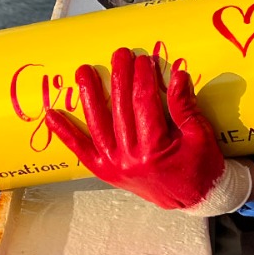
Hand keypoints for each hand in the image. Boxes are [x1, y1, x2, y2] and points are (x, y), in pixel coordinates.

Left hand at [45, 48, 250, 214]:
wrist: (195, 199)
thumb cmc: (200, 167)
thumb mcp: (200, 135)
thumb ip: (185, 105)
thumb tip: (177, 75)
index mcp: (155, 149)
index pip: (144, 103)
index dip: (143, 78)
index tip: (143, 59)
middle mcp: (130, 158)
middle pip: (120, 109)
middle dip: (120, 77)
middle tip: (119, 54)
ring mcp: (114, 165)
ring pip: (97, 124)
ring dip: (89, 95)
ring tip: (83, 71)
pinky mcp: (105, 171)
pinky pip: (81, 150)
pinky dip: (65, 132)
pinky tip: (52, 115)